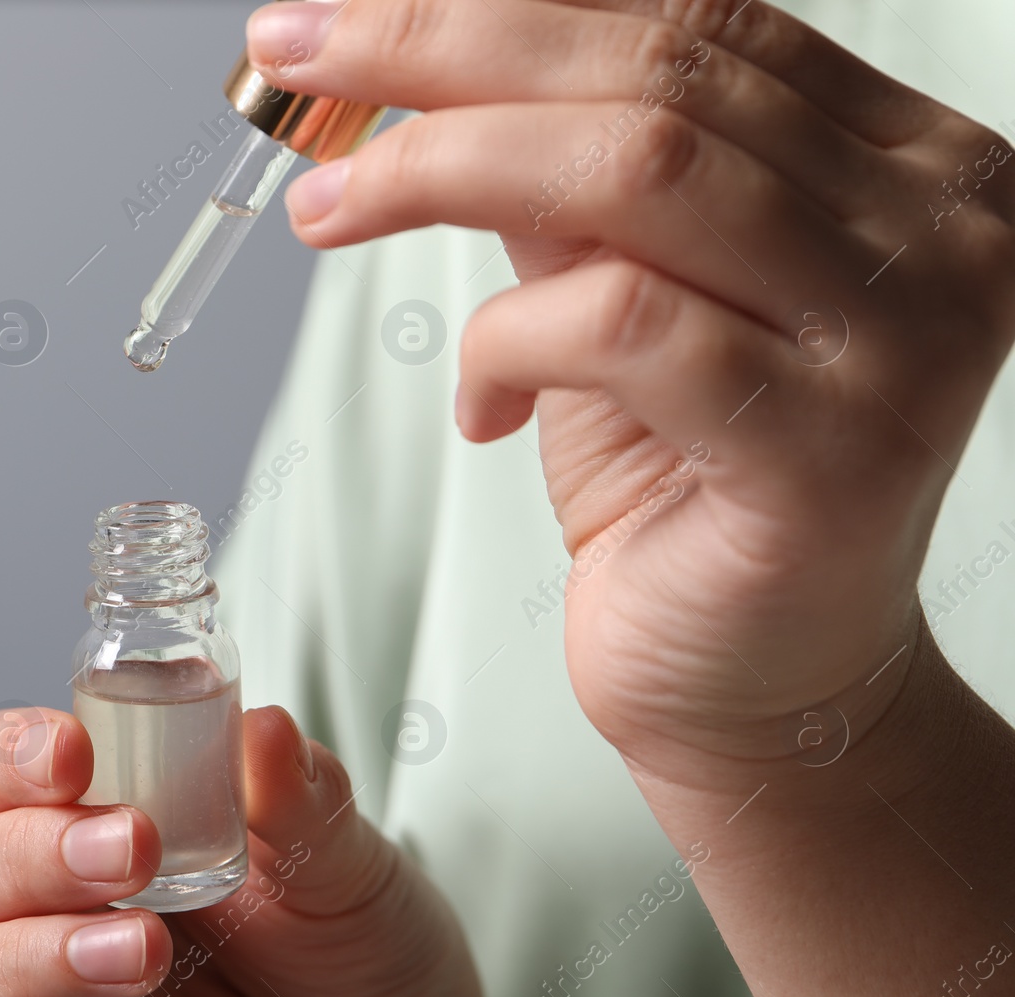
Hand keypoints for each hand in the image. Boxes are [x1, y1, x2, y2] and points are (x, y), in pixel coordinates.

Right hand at [0, 704, 480, 996]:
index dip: (7, 754)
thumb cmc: (356, 943)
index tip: (73, 757)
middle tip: (131, 856)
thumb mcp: (345, 863)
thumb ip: (302, 798)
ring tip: (142, 957)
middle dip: (27, 855)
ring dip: (30, 958)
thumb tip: (265, 729)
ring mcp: (54, 995)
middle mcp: (58, 900)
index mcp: (104, 815)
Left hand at [247, 0, 1014, 780]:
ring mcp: (903, 336)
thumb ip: (561, 184)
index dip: (505, 4)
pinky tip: (478, 400)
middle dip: (444, 50)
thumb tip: (420, 71)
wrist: (754, 687)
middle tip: (302, 59)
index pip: (697, 22)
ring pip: (640, 172)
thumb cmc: (686, 495)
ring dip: (441, 169)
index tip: (346, 20)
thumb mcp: (617, 300)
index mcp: (900, 164)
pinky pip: (623, 328)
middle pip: (661, 72)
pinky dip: (507, 341)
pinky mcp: (835, 447)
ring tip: (327, 208)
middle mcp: (936, 227)